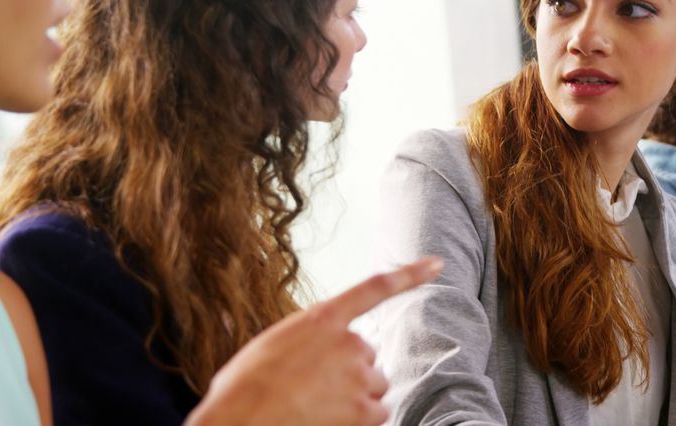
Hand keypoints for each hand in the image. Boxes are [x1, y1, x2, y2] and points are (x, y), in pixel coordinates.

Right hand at [186, 258, 443, 425]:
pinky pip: (377, 412)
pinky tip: (330, 421)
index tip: (437, 264)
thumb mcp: (270, 345)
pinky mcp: (364, 410)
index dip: (410, 274)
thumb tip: (312, 352)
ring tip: (318, 407)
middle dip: (350, 371)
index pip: (375, 288)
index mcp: (321, 319)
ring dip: (356, 396)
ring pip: (374, 384)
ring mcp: (358, 376)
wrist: (238, 421)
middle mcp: (347, 343)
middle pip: (368, 355)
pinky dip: (360, 420)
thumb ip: (305, 339)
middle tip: (314, 389)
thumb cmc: (242, 389)